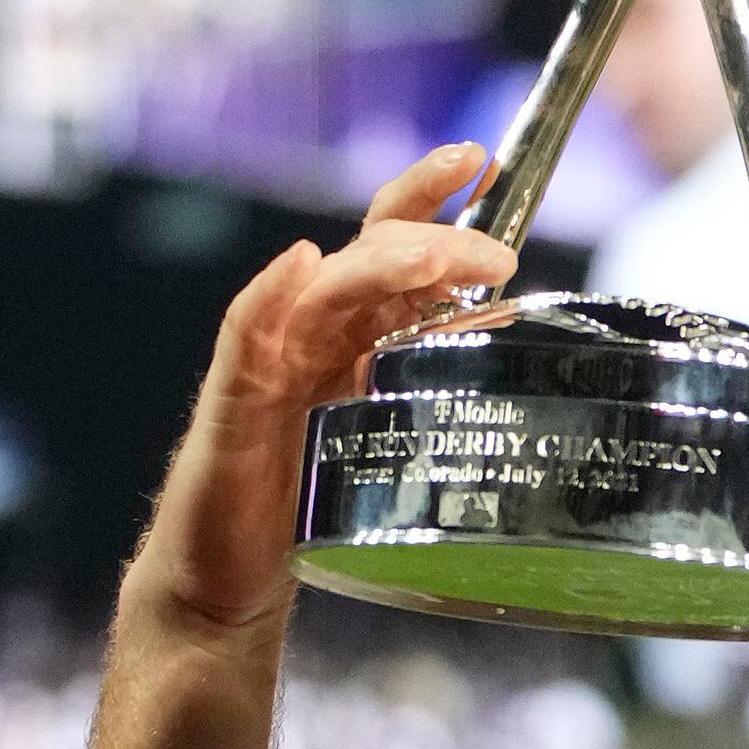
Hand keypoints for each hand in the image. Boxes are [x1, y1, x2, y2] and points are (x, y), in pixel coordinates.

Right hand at [132, 143, 513, 637]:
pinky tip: (297, 269)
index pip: (393, 247)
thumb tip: (523, 369)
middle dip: (428, 237)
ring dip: (376, 262)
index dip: (432, 198)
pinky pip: (248, 340)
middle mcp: (311, 336)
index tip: (483, 163)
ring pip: (322, 288)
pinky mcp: (230, 410)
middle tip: (492, 256)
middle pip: (367, 255)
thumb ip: (437, 399)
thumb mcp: (391, 447)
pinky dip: (269, 299)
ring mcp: (268, 366)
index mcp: (353, 337)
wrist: (225, 585)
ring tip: (427, 254)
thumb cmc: (310, 515)